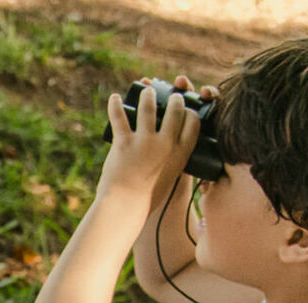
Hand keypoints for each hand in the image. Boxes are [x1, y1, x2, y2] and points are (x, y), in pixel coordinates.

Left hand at [101, 83, 200, 199]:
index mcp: (181, 154)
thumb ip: (172, 162)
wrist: (125, 208)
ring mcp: (145, 142)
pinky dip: (115, 104)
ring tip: (146, 90)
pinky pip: (119, 116)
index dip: (191, 112)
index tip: (186, 109)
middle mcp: (166, 144)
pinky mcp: (124, 143)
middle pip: (176, 110)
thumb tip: (170, 153)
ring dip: (148, 94)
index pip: (193, 123)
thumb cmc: (147, 198)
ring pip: (149, 107)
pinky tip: (114, 97)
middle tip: (171, 95)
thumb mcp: (169, 178)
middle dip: (175, 97)